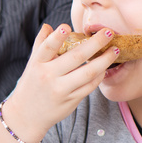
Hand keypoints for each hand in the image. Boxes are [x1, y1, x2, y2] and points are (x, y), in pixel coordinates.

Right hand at [1, 24, 116, 140]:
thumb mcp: (32, 64)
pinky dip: (100, 75)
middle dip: (95, 43)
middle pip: (76, 57)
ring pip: (88, 73)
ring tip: (114, 50)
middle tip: (109, 32)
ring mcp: (61, 90)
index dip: (56, 37)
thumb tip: (49, 26)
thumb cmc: (31, 85)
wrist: (26, 116)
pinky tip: (105, 67)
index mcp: (37, 64)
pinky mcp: (71, 101)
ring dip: (104, 60)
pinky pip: (90, 86)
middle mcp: (48, 76)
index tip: (66, 26)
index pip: (47, 48)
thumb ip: (41, 44)